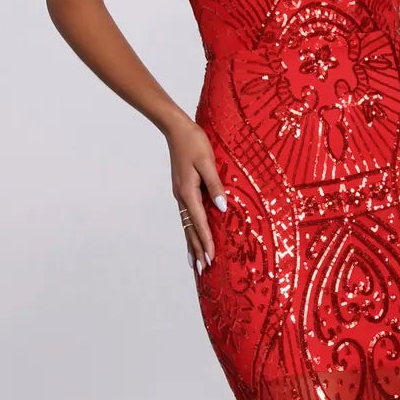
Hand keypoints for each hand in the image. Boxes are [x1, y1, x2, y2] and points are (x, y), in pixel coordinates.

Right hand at [165, 116, 226, 271]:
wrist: (176, 129)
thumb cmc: (194, 142)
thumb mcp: (208, 162)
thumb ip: (215, 186)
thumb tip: (222, 208)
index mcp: (188, 191)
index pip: (199, 222)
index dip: (206, 241)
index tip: (211, 258)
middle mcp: (181, 197)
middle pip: (189, 229)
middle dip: (197, 249)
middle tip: (203, 270)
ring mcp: (180, 194)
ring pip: (186, 225)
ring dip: (191, 244)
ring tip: (195, 263)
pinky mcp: (182, 190)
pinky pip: (186, 216)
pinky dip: (189, 230)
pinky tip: (191, 236)